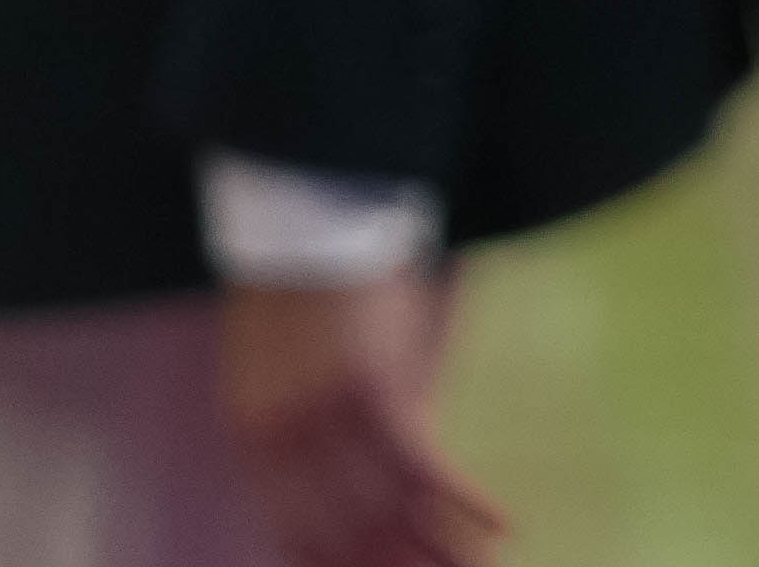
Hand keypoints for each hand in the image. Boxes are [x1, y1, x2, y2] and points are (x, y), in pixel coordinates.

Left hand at [220, 273, 497, 566]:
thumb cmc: (294, 300)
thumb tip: (337, 491)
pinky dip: (468, 500)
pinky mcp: (375, 389)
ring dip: (447, 552)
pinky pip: (426, 466)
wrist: (301, 224)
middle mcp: (285, 437)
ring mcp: (328, 416)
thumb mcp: (273, 374)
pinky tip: (504, 526)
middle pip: (352, 537)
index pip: (296, 534)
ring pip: (396, 512)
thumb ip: (297, 436)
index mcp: (254, 436)